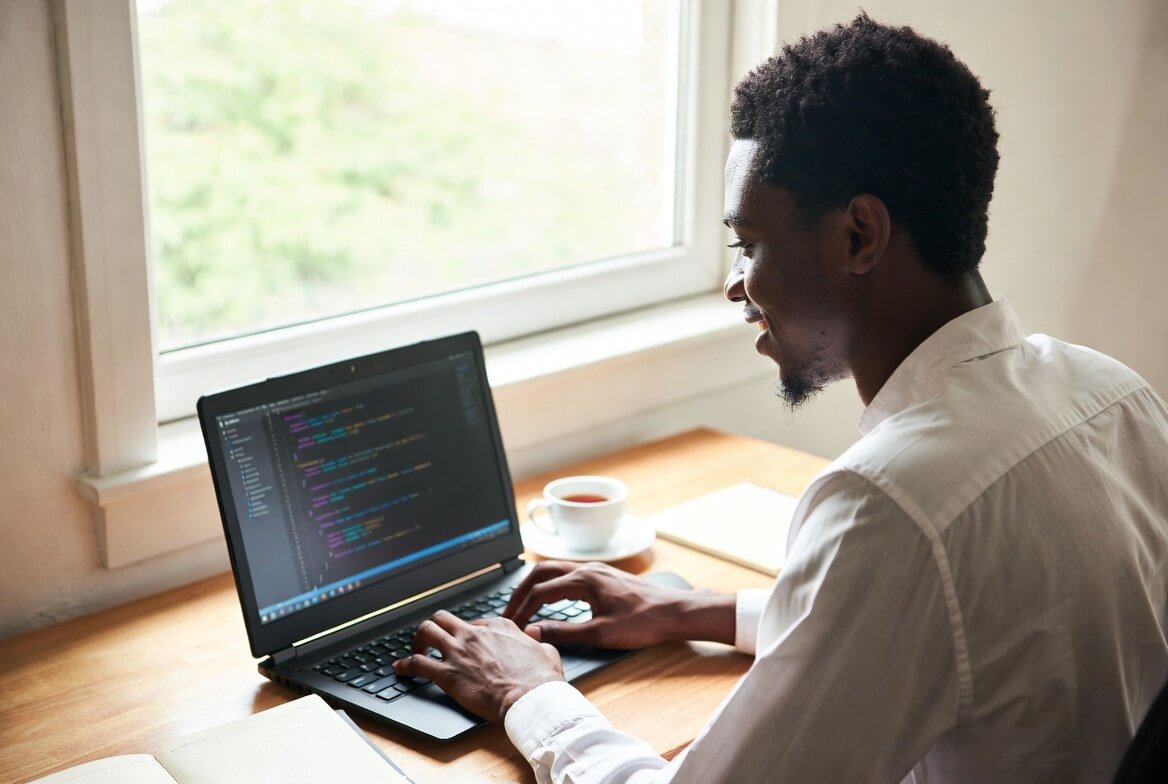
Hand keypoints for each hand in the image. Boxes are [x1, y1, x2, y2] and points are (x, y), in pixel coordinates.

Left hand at [392, 610, 563, 722]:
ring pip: (426, 630)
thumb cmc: (541, 680)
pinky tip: (400, 669)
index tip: (467, 644)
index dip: (468, 633)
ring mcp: (459, 652)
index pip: (475, 622)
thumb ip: (538, 640)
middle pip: (444, 618)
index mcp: (498, 626)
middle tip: (433, 640)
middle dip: (436, 627)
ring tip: (416, 650)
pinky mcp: (448, 675)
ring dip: (418, 640)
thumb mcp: (547, 651)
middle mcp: (475, 634)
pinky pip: (417, 664)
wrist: (530, 700)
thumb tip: (536, 637)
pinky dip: (405, 665)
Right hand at [503, 561, 736, 648]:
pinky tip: (552, 597)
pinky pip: (568, 573)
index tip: (512, 627)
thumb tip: (533, 633)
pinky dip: (551, 583)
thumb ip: (564, 633)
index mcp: (583, 580)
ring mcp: (596, 570)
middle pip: (541, 573)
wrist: (674, 612)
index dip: (522, 611)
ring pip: (554, 570)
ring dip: (535, 585)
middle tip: (509, 612)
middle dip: (521, 592)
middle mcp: (587, 569)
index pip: (540, 592)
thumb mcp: (600, 633)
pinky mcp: (604, 575)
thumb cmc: (643, 623)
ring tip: (523, 603)